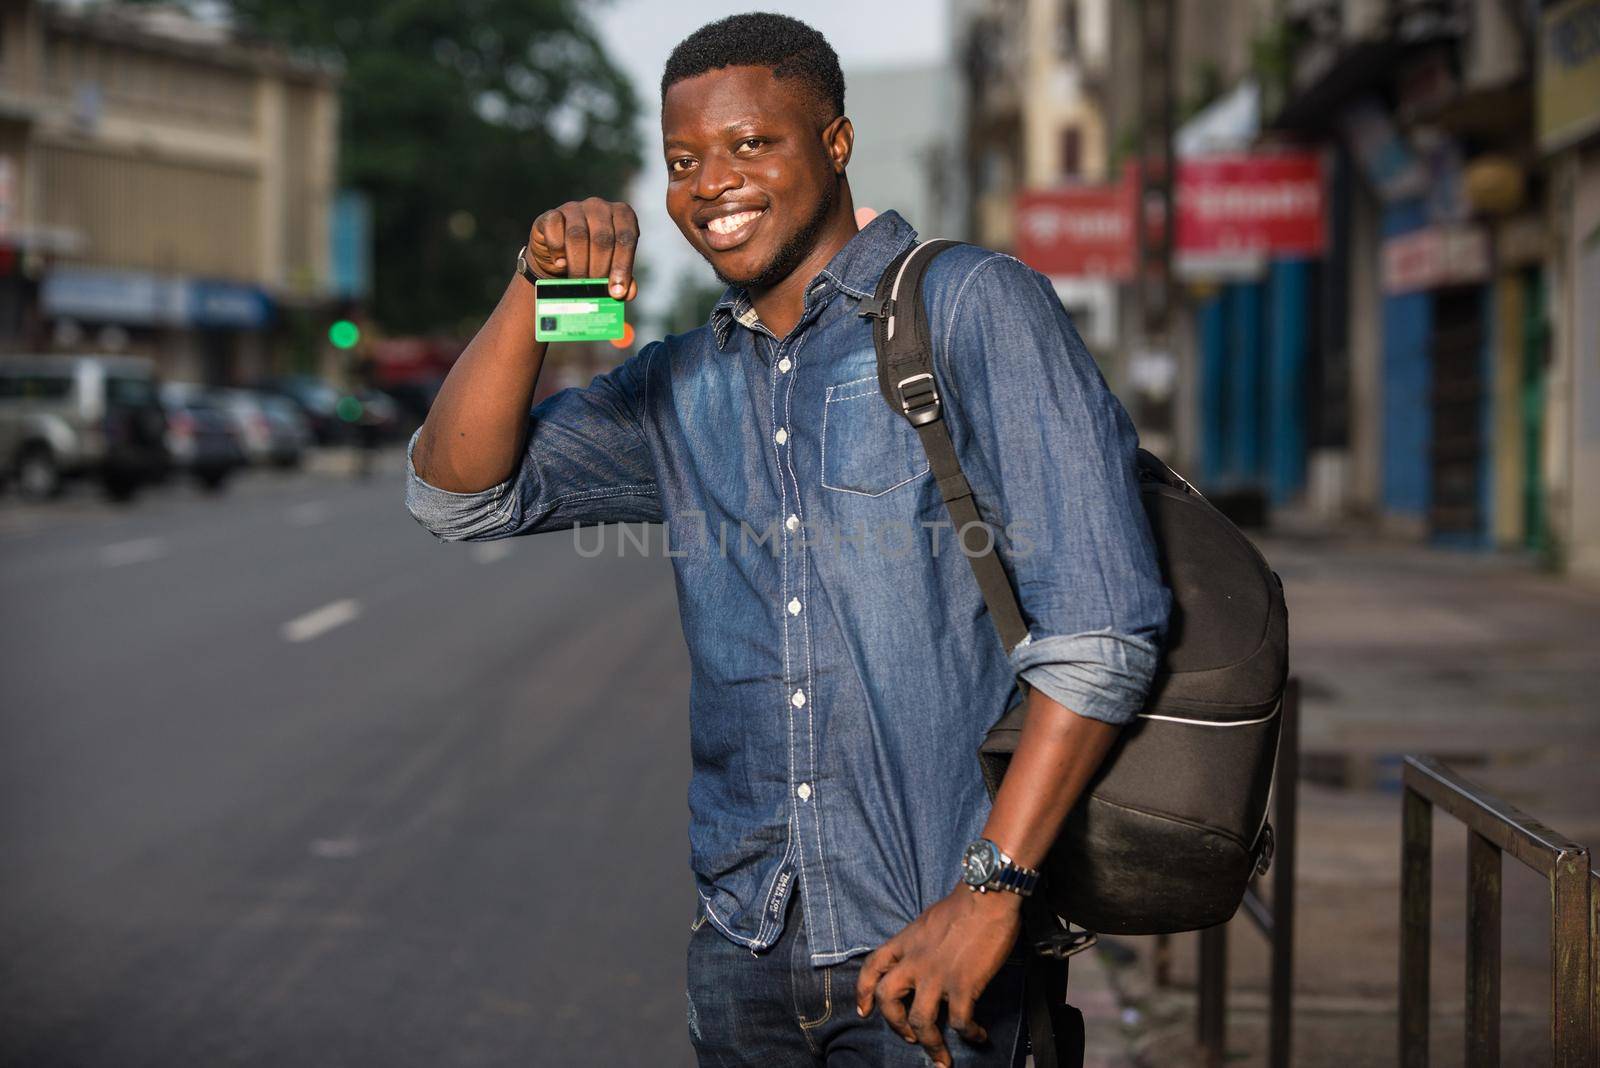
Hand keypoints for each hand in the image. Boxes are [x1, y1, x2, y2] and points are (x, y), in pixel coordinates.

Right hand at [526, 197, 639, 300]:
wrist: (558, 258)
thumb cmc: (592, 261)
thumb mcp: (611, 269)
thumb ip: (623, 279)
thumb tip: (629, 293)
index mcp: (622, 215)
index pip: (626, 237)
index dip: (622, 266)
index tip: (617, 292)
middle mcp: (599, 207)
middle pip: (602, 238)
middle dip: (600, 268)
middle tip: (595, 289)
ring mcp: (574, 208)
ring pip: (578, 235)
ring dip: (579, 264)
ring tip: (579, 282)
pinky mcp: (551, 215)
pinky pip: (554, 228)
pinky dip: (557, 249)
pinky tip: (560, 263)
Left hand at [854, 887, 1020, 1066]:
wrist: (986, 895)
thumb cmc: (964, 903)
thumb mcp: (929, 920)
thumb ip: (923, 942)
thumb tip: (929, 956)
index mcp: (906, 942)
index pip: (872, 967)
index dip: (863, 992)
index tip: (864, 1011)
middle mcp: (915, 961)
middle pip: (888, 999)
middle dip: (895, 1024)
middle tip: (910, 1038)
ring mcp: (936, 975)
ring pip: (920, 1021)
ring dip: (931, 1044)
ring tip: (942, 1056)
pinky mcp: (962, 985)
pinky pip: (959, 1021)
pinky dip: (969, 1034)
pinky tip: (978, 1035)